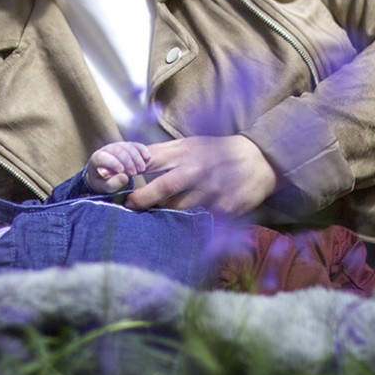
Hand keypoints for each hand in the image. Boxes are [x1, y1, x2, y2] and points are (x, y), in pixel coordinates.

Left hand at [86, 141, 150, 192]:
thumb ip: (112, 183)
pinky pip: (136, 144)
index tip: (122, 171)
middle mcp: (107, 149)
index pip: (102, 157)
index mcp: (97, 159)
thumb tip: (124, 177)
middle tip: (134, 173)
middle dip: (127, 160)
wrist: (108, 177)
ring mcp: (118, 146)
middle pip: (118, 150)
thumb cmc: (105, 183)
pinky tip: (148, 158)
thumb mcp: (106, 187)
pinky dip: (142, 150)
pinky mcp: (127, 146)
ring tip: (142, 169)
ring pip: (128, 146)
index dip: (112, 163)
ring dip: (136, 157)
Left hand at [124, 135, 278, 213]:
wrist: (258, 160)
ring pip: (180, 208)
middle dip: (144, 198)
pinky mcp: (225, 207)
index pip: (152, 159)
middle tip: (129, 206)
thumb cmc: (216, 151)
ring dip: (165, 215)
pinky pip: (201, 220)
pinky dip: (190, 225)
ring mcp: (212, 189)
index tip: (116, 179)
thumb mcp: (190, 144)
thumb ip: (163, 153)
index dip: (132, 169)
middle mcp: (197, 169)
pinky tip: (182, 230)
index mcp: (184, 152)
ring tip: (153, 221)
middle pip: (165, 186)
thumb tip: (132, 160)